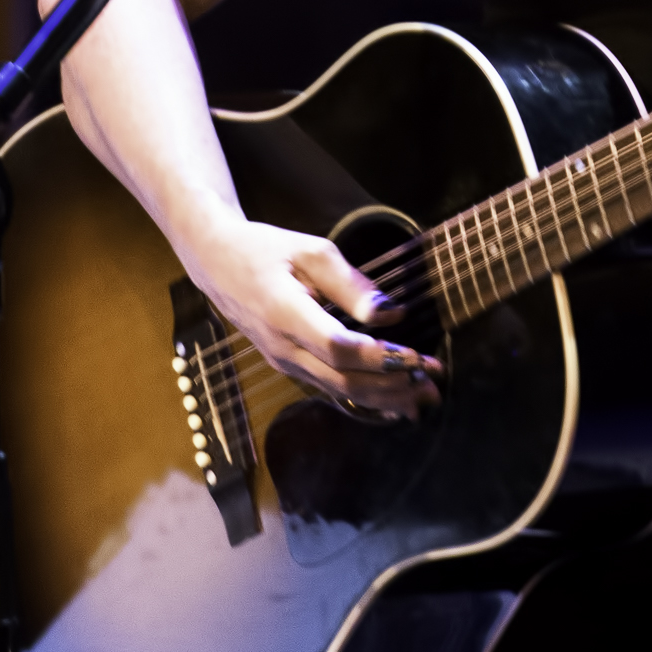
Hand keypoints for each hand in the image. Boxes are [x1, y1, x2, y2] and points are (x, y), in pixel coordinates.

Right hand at [178, 210, 440, 421]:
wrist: (217, 263)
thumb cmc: (266, 250)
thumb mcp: (311, 251)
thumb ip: (351, 284)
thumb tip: (391, 314)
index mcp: (286, 313)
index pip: (339, 348)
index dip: (381, 357)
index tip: (418, 356)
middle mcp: (282, 347)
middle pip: (343, 380)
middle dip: (393, 385)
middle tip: (434, 383)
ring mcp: (283, 361)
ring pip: (338, 390)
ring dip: (384, 397)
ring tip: (425, 398)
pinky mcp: (287, 365)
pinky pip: (329, 388)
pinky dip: (364, 396)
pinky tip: (394, 402)